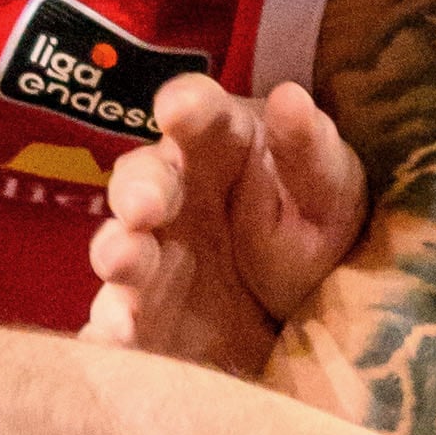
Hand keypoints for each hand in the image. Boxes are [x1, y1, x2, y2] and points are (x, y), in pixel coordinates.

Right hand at [88, 74, 368, 377]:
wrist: (304, 308)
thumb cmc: (313, 224)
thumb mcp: (328, 189)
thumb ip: (309, 148)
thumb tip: (290, 97)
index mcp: (217, 143)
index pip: (197, 113)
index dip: (186, 106)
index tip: (180, 108)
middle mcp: (171, 192)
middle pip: (142, 180)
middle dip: (139, 189)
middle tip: (145, 206)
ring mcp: (150, 255)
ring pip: (120, 248)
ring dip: (116, 253)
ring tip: (122, 263)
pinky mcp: (143, 314)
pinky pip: (116, 320)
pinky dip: (107, 330)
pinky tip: (115, 337)